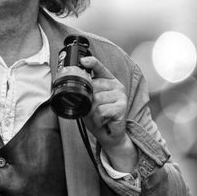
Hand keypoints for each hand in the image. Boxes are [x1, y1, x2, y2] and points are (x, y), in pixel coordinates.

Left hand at [80, 56, 136, 170]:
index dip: (92, 63)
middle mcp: (116, 85)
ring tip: (99, 116)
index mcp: (107, 81)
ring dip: (93, 112)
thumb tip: (74, 88)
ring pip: (96, 100)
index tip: (83, 60)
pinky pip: (101, 111)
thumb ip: (84, 93)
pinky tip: (104, 120)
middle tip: (93, 111)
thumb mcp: (88, 103)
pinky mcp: (122, 106)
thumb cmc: (98, 118)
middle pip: (93, 87)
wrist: (109, 135)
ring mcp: (120, 95)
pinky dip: (99, 119)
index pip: (99, 68)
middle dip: (88, 102)